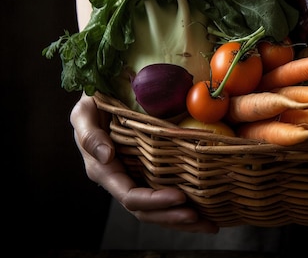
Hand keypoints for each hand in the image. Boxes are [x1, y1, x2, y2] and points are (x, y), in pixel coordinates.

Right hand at [70, 93, 218, 232]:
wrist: (101, 97)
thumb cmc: (92, 103)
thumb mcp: (84, 113)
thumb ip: (90, 135)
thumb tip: (106, 157)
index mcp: (105, 171)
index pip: (131, 196)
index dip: (155, 201)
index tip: (181, 197)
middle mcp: (121, 181)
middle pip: (147, 211)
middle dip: (173, 218)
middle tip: (203, 220)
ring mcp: (136, 178)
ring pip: (158, 210)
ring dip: (182, 220)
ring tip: (210, 224)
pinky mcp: (149, 173)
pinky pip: (165, 194)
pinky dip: (183, 206)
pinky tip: (206, 211)